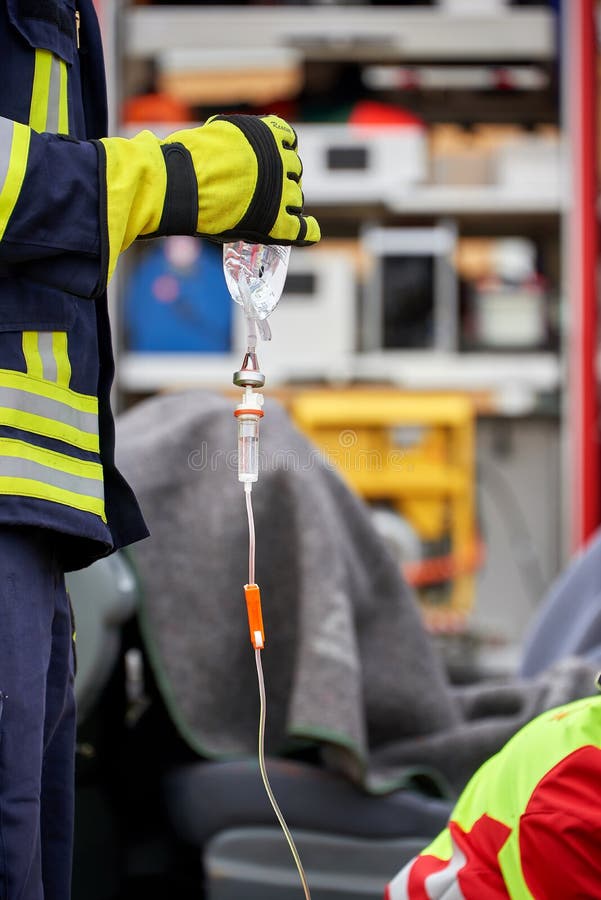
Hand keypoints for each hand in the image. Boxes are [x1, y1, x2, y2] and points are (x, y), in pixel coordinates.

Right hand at [163, 114, 319, 245]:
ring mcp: (282, 194)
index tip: (273, 161)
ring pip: (296, 200)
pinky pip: (303, 229)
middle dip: (284, 181)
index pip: (289, 142)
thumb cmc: (191, 158)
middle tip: (267, 192)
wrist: (186, 184)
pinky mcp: (278, 223)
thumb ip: (236, 141)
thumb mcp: (219, 133)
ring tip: (273, 212)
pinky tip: (309, 231)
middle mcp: (281, 162)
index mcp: (269, 135)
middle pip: (294, 173)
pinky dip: (307, 230)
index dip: (282, 153)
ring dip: (288, 205)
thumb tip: (234, 150)